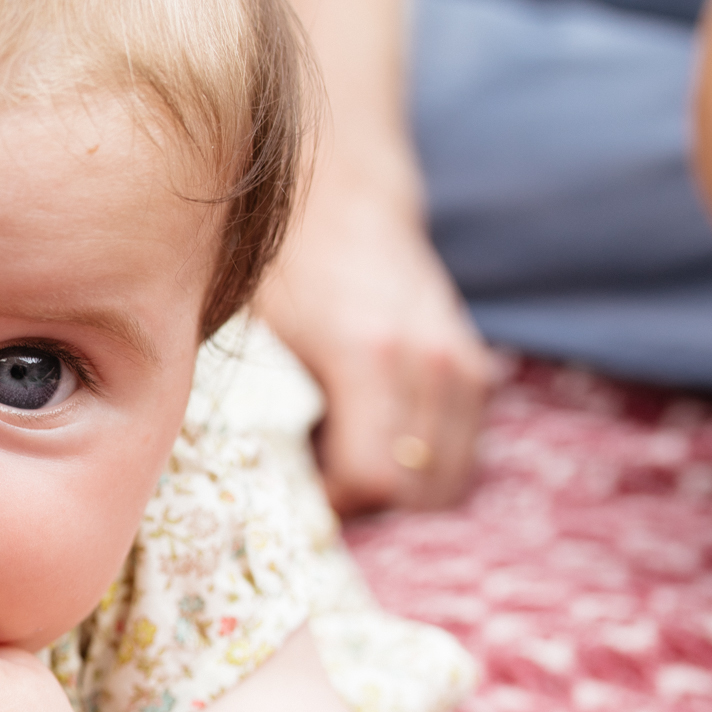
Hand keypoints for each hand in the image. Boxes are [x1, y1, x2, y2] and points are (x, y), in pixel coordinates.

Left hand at [256, 192, 493, 515]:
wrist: (343, 200)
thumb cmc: (282, 269)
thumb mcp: (254, 333)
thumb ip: (253, 407)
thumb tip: (237, 488)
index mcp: (367, 355)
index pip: (371, 480)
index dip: (329, 507)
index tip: (291, 501)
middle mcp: (429, 363)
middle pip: (416, 492)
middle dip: (365, 511)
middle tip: (314, 501)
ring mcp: (461, 366)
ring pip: (449, 482)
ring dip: (400, 499)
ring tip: (343, 482)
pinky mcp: (474, 369)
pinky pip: (464, 454)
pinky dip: (425, 472)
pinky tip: (374, 455)